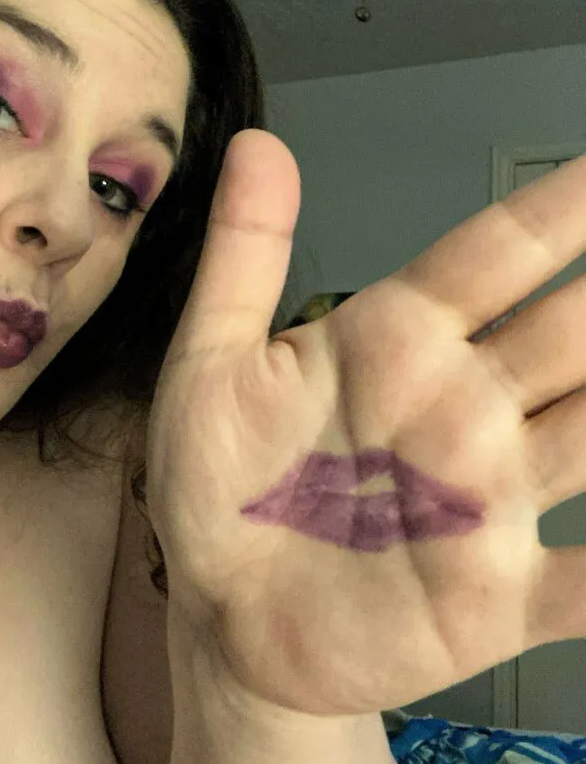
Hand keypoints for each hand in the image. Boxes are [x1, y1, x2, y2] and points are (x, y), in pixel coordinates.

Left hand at [146, 129, 585, 716]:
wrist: (222, 620)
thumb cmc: (216, 487)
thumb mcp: (212, 367)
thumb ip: (244, 258)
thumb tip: (255, 144)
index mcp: (397, 344)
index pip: (496, 256)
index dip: (560, 208)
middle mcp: (461, 408)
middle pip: (571, 332)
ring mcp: (488, 501)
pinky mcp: (497, 596)